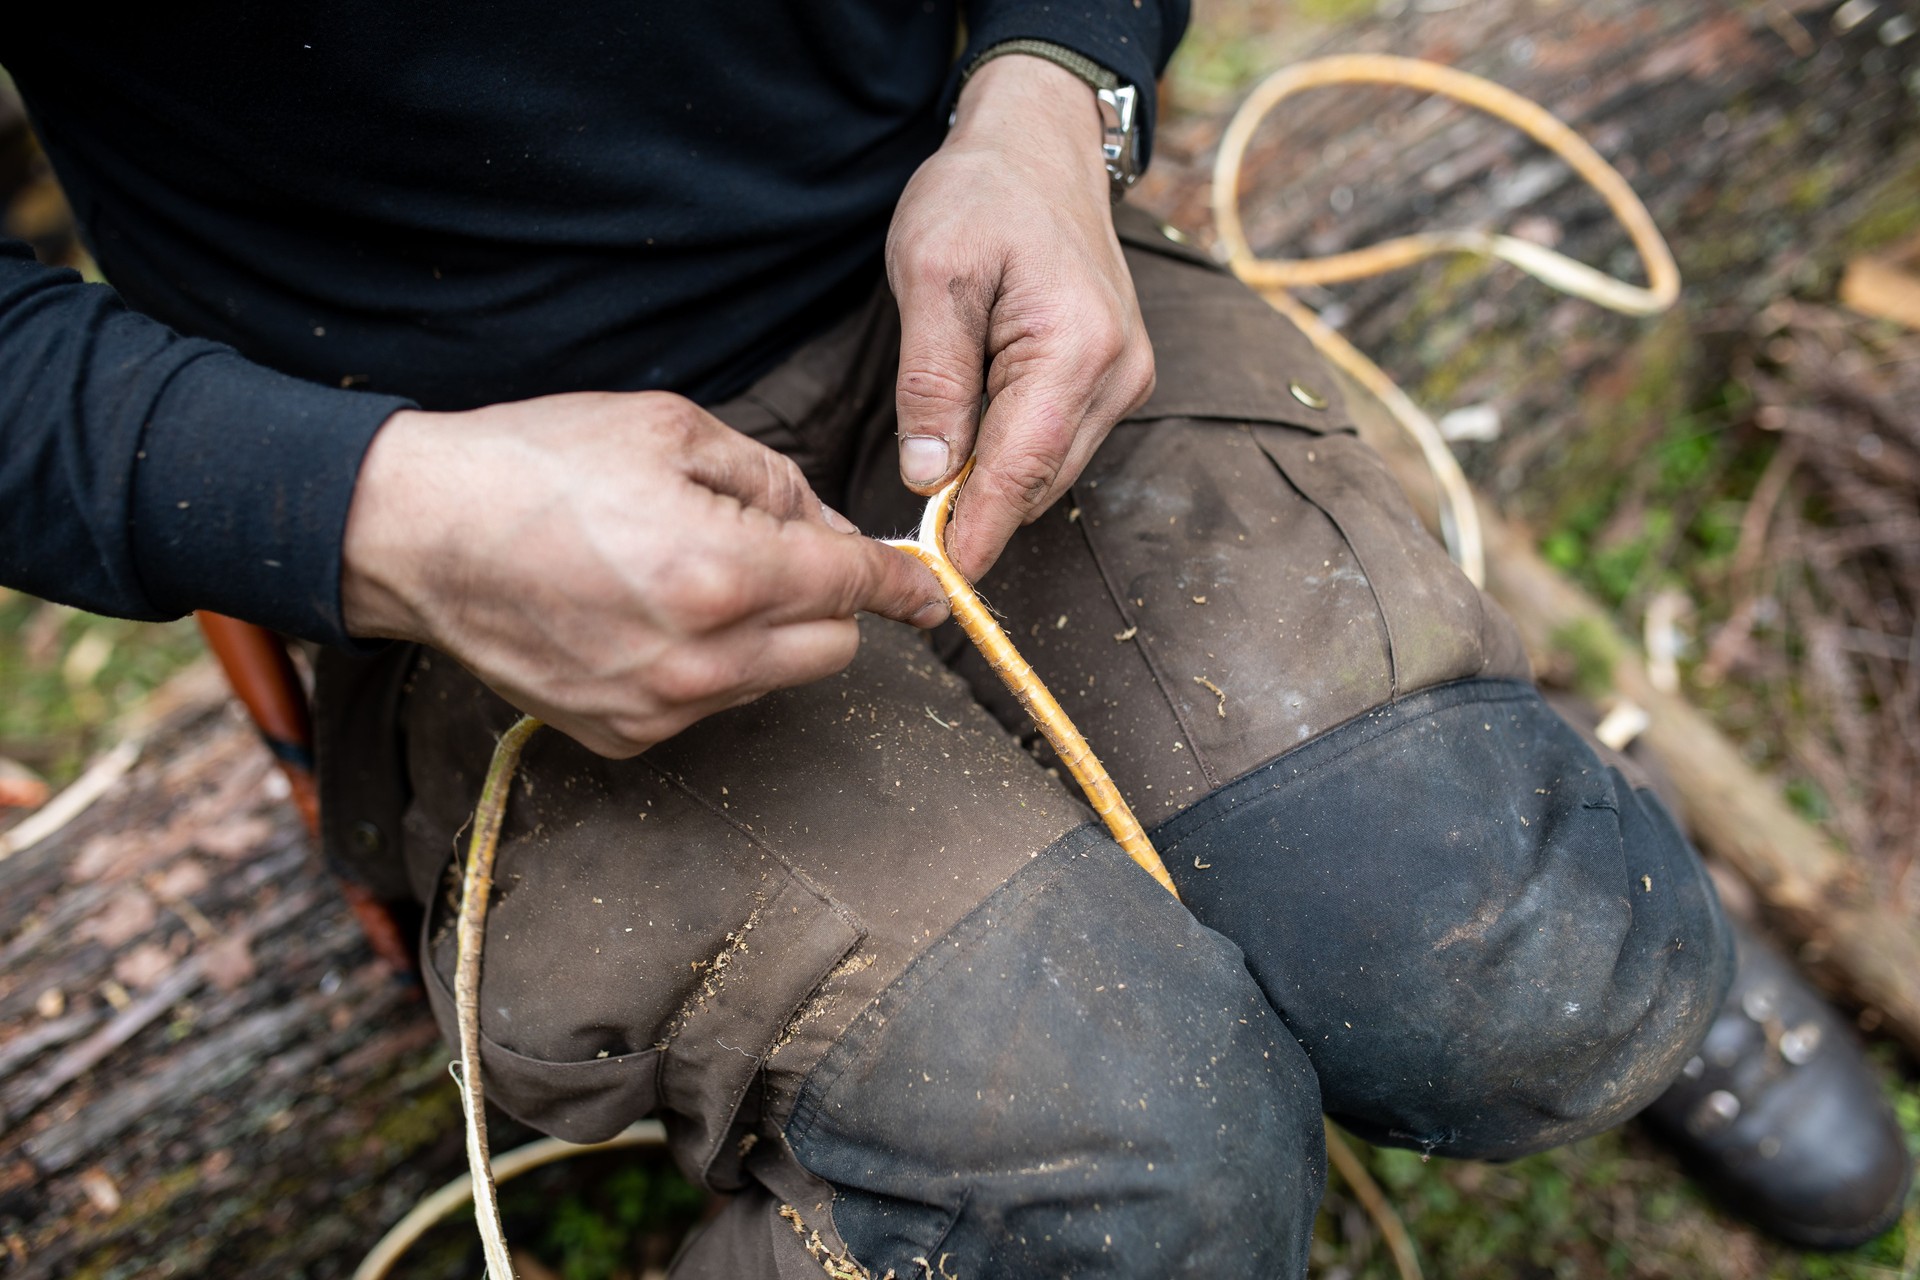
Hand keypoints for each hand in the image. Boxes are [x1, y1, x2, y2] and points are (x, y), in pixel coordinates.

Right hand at [340, 394, 946, 756]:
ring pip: (774, 681)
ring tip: (688, 574)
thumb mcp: (670, 429)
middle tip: (774, 551)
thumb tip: (831, 527)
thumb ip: (773, 481)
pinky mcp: (623, 736)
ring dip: (766, 634)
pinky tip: (647, 615)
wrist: (415, 534)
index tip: (926, 591)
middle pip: (832, 648)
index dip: (902, 583)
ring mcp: (661, 707)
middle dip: (826, 600)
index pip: (856, 586)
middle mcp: (704, 659)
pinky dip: (706, 666)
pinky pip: (708, 704)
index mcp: (725, 573)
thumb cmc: (536, 464)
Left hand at [886, 54, 1154, 580]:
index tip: (941, 584)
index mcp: (1076, 346)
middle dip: (978, 514)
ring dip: (995, 485)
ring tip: (932, 486)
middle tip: (912, 543)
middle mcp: (1118, 372)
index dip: (978, 532)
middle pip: (1041, 480)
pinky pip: (1060, 441)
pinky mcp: (1118, 379)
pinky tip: (971, 444)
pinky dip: (1015, 456)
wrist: (1040, 145)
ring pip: (1051, 468)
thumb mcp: (931, 273)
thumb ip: (931, 379)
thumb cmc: (981, 195)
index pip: (1023, 468)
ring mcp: (1127, 378)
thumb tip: (929, 476)